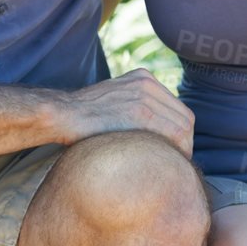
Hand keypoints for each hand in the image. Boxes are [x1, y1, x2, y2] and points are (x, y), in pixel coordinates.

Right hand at [55, 69, 194, 156]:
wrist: (61, 115)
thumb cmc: (82, 119)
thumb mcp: (112, 102)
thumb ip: (132, 109)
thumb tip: (149, 134)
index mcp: (142, 78)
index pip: (176, 108)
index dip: (181, 133)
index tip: (175, 151)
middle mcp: (147, 82)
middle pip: (184, 117)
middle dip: (185, 143)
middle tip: (177, 163)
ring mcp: (144, 96)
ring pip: (183, 127)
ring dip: (182, 150)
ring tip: (173, 167)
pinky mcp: (140, 112)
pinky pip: (174, 134)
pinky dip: (176, 151)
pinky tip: (168, 165)